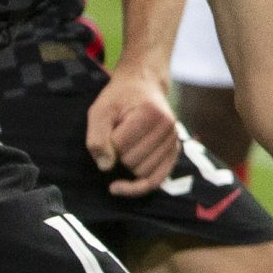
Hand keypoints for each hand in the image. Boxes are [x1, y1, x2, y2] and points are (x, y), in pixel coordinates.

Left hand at [89, 73, 181, 194]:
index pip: (120, 145)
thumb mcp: (100, 110)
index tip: (109, 128)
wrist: (143, 85)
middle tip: (118, 135)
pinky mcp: (174, 153)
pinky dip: (138, 186)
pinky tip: (123, 186)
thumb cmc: (119, 98)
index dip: (107, 142)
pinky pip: (157, 181)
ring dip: (127, 166)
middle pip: (132, 162)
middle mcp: (168, 129)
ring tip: (127, 146)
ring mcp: (174, 142)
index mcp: (151, 114)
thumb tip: (106, 167)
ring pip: (142, 174)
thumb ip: (97, 137)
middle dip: (118, 155)